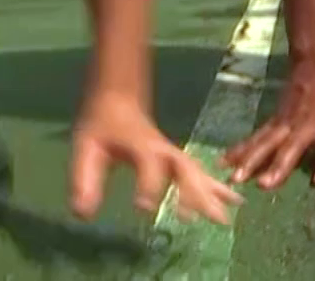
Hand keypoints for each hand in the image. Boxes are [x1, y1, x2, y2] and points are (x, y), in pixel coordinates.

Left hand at [70, 90, 240, 223]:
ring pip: (196, 172)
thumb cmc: (101, 123)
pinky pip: (199, 172)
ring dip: (212, 193)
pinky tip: (232, 198)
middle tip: (205, 218)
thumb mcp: (86, 148)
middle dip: (195, 194)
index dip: (148, 185)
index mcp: (140, 145)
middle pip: (184, 170)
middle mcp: (161, 150)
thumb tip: (82, 214)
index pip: (148, 165)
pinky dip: (215, 185)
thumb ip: (83, 179)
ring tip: (227, 216)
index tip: (144, 209)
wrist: (117, 97)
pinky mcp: (176, 157)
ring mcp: (172, 153)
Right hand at [222, 54, 314, 189]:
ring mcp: (287, 123)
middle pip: (291, 147)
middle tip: (264, 185)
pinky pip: (255, 137)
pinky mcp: (274, 121)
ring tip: (237, 179)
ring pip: (267, 143)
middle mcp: (307, 126)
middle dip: (278, 166)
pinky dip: (239, 150)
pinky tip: (225, 163)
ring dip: (251, 161)